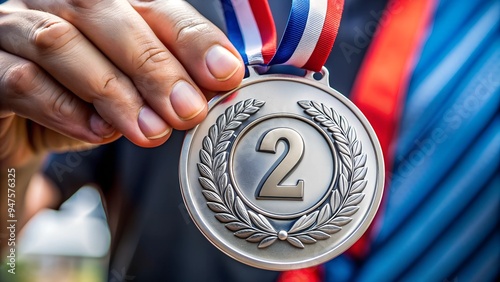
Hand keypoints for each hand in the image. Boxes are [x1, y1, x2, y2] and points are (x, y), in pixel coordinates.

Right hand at [0, 0, 244, 165]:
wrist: (22, 124)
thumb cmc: (84, 98)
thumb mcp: (132, 89)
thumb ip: (167, 83)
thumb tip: (214, 90)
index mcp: (106, 3)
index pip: (156, 6)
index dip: (193, 38)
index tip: (225, 74)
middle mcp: (59, 3)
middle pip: (107, 15)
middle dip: (155, 67)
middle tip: (187, 111)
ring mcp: (16, 28)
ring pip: (61, 43)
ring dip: (113, 91)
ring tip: (150, 131)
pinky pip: (21, 80)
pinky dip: (65, 108)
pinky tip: (98, 132)